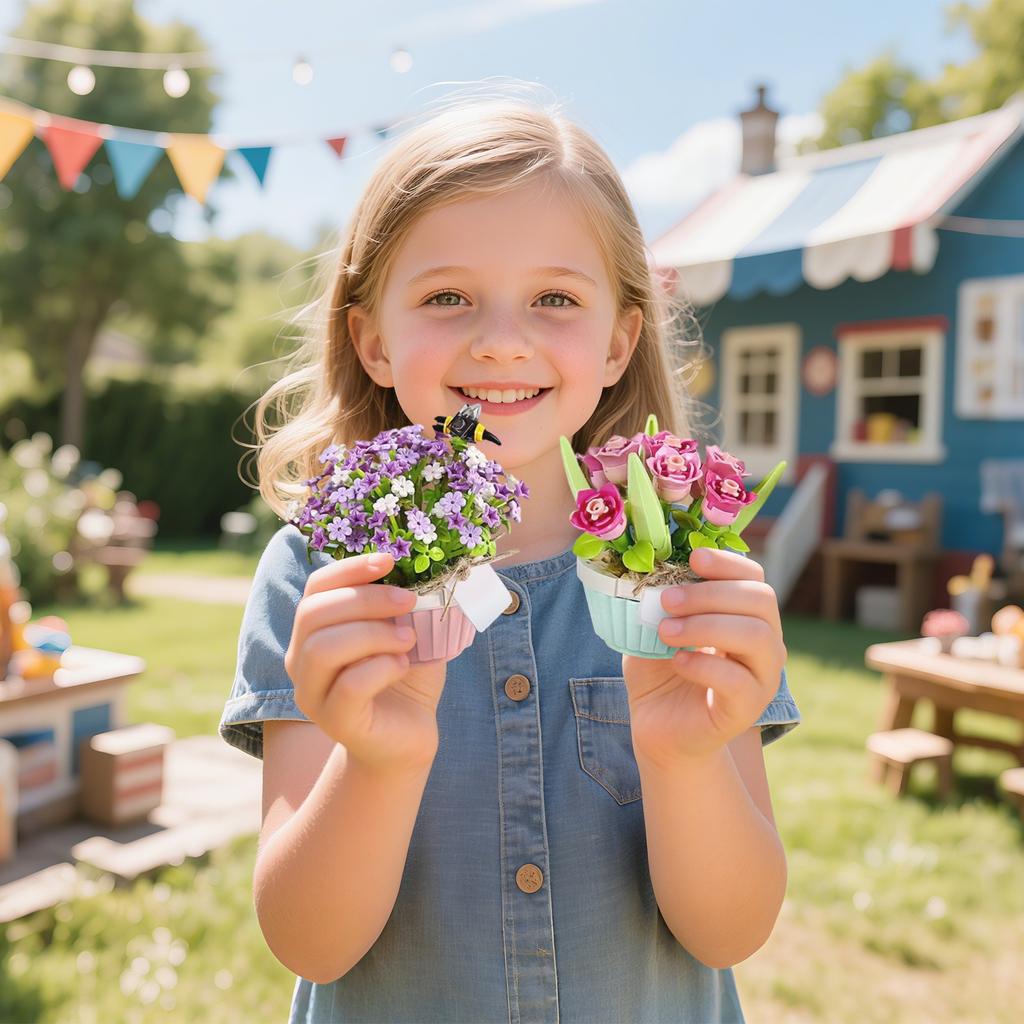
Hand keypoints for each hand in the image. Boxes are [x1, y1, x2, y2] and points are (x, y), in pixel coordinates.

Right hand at [285, 552, 447, 773]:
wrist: (410, 735)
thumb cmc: (405, 676)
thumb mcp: (408, 630)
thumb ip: (405, 604)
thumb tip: (421, 569)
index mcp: (313, 630)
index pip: (315, 587)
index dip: (349, 568)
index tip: (389, 561)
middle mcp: (301, 660)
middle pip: (313, 613)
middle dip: (366, 599)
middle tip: (409, 601)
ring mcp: (312, 693)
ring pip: (323, 648)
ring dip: (373, 633)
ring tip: (408, 639)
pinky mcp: (335, 721)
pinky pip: (349, 685)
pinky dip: (381, 667)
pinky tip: (403, 666)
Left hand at [622, 546, 786, 765]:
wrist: (658, 726)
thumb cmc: (659, 669)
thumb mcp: (654, 626)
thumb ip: (658, 601)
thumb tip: (649, 570)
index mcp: (745, 615)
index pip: (753, 577)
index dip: (727, 562)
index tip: (693, 558)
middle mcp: (764, 642)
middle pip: (760, 600)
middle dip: (710, 594)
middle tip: (667, 600)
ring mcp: (762, 676)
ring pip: (757, 636)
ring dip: (706, 626)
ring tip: (666, 631)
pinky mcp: (748, 708)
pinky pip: (739, 680)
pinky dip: (704, 665)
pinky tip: (677, 662)